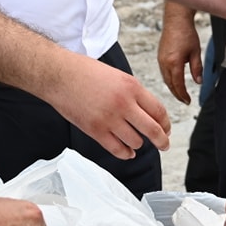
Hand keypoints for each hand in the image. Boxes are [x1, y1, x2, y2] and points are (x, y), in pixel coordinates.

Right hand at [46, 54, 170, 158]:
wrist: (59, 75)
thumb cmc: (85, 72)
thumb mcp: (118, 75)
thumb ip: (134, 93)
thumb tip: (148, 112)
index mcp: (131, 87)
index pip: (159, 111)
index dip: (166, 124)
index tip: (166, 129)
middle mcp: (123, 104)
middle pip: (153, 130)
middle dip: (162, 141)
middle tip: (164, 144)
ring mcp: (109, 119)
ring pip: (136, 142)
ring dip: (138, 144)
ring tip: (136, 141)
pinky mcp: (95, 130)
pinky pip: (117, 149)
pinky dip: (125, 153)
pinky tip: (127, 152)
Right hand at [158, 11, 203, 104]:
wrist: (176, 20)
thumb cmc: (186, 33)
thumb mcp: (195, 52)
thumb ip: (197, 69)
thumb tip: (198, 82)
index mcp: (174, 63)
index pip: (178, 85)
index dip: (183, 95)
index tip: (188, 101)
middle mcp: (164, 63)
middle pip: (170, 84)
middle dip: (177, 94)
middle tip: (184, 100)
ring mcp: (160, 59)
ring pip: (165, 79)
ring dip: (172, 87)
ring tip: (180, 93)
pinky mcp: (159, 56)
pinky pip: (163, 72)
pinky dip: (169, 79)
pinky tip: (174, 81)